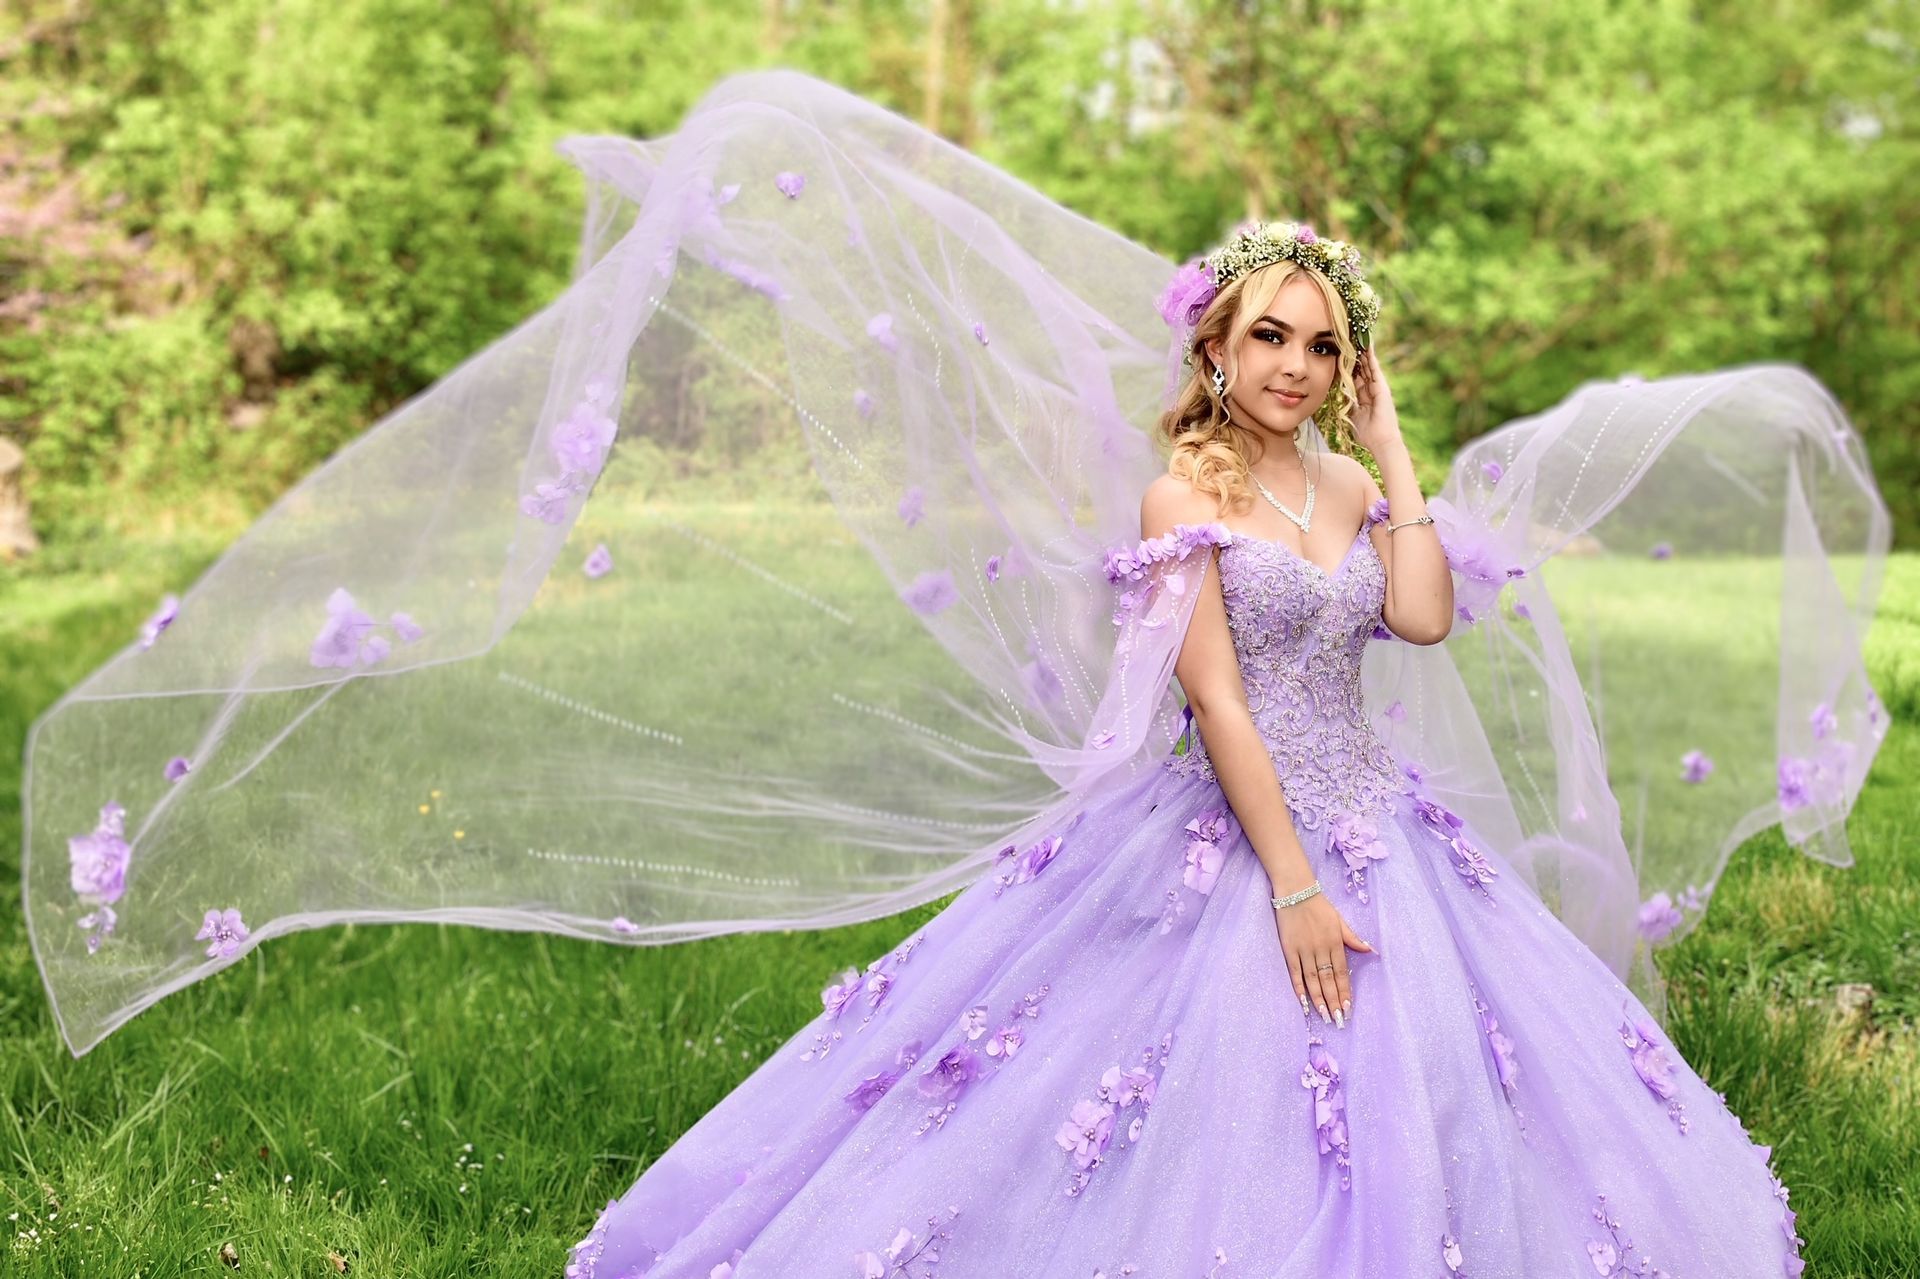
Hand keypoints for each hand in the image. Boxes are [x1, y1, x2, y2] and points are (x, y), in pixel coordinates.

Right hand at [1274, 890, 1373, 1026]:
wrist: (1296, 891)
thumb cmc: (1319, 906)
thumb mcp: (1340, 920)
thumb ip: (1353, 938)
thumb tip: (1371, 950)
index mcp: (1335, 942)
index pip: (1341, 973)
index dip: (1345, 991)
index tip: (1348, 1008)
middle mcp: (1321, 949)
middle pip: (1328, 980)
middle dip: (1334, 1001)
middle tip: (1338, 1020)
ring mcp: (1304, 950)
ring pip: (1312, 979)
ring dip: (1319, 999)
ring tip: (1324, 1015)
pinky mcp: (1289, 949)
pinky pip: (1295, 972)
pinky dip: (1299, 987)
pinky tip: (1304, 1001)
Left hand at [1349, 346, 1402, 456]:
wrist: (1382, 442)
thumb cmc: (1368, 434)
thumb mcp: (1354, 416)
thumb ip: (1349, 405)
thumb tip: (1342, 400)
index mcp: (1365, 395)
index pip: (1356, 376)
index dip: (1349, 364)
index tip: (1342, 352)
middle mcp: (1373, 389)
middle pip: (1363, 367)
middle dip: (1356, 354)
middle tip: (1349, 337)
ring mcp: (1379, 387)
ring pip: (1369, 364)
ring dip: (1363, 350)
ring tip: (1358, 335)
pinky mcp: (1382, 387)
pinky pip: (1375, 368)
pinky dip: (1371, 356)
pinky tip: (1366, 345)